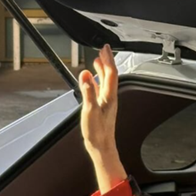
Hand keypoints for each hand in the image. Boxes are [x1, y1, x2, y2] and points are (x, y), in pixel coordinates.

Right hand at [79, 46, 123, 179]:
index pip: (111, 72)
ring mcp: (106, 102)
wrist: (101, 147)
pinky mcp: (101, 108)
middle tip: (103, 50)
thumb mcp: (89, 110)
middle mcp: (110, 97)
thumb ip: (88, 91)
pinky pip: (100, 90)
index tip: (104, 48)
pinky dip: (96, 81)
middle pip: (110, 74)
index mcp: (109, 96)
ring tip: (98, 61)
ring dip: (102, 69)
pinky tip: (91, 81)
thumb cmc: (97, 132)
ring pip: (105, 81)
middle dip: (106, 61)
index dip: (108, 59)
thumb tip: (85, 75)